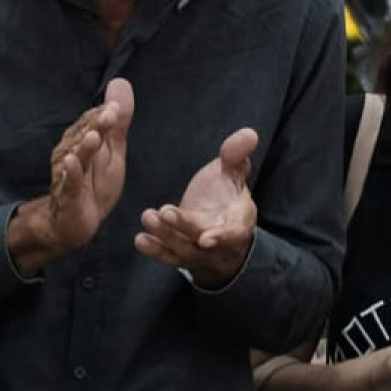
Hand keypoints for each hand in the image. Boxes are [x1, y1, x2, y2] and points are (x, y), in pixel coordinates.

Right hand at [10, 79, 133, 278]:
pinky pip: (68, 183)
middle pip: (84, 136)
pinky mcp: (67, 195)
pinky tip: (72, 163)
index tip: (116, 107)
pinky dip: (70, 173)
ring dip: (83, 146)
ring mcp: (68, 174)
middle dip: (95, 125)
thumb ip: (118, 122)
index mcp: (83, 141)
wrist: (76, 222)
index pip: (94, 123)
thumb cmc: (94, 184)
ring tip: (93, 136)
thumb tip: (121, 83)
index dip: (105, 116)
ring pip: (75, 157)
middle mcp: (71, 153)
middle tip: (109, 115)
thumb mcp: (113, 152)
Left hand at [137, 127, 259, 288]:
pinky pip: (168, 256)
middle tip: (164, 212)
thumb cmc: (226, 196)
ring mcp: (198, 252)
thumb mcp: (233, 174)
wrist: (217, 225)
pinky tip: (140, 239)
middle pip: (201, 240)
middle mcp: (219, 242)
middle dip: (183, 228)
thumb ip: (237, 156)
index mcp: (238, 222)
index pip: (233, 234)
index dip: (221, 237)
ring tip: (148, 216)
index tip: (205, 238)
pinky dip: (155, 250)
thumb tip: (250, 134)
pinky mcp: (180, 255)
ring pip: (182, 249)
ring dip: (165, 235)